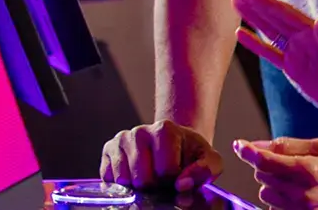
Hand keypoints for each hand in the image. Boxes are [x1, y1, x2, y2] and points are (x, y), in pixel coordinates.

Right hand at [100, 120, 222, 190]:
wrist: (174, 143)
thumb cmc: (191, 154)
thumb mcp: (210, 160)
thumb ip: (205, 171)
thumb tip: (182, 184)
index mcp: (165, 129)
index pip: (166, 172)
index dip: (175, 181)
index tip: (179, 174)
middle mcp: (139, 131)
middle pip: (143, 179)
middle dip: (156, 187)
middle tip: (163, 179)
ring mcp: (121, 140)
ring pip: (125, 180)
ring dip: (139, 187)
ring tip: (150, 176)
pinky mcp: (107, 151)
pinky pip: (110, 180)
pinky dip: (123, 186)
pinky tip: (135, 176)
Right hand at [230, 0, 317, 126]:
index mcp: (314, 32)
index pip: (285, 14)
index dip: (267, 3)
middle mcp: (302, 37)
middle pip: (273, 16)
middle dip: (254, 3)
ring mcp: (296, 51)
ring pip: (269, 30)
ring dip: (252, 17)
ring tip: (235, 2)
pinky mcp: (292, 67)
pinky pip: (270, 53)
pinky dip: (255, 43)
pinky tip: (241, 34)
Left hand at [234, 138, 317, 208]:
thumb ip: (290, 145)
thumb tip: (261, 144)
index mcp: (306, 169)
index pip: (265, 160)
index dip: (247, 151)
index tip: (239, 145)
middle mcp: (300, 192)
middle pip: (261, 177)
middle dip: (265, 166)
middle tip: (280, 162)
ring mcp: (300, 209)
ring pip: (265, 195)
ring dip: (270, 184)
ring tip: (289, 179)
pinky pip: (276, 209)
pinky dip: (278, 200)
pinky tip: (294, 194)